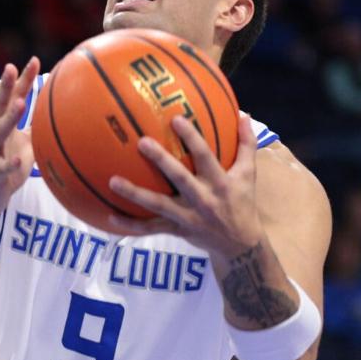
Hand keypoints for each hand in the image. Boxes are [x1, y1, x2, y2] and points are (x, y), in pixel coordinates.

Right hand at [0, 59, 40, 218]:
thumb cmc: (5, 166)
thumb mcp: (22, 143)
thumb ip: (34, 126)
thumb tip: (57, 111)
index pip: (12, 97)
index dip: (22, 79)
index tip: (34, 60)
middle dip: (5, 87)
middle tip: (12, 68)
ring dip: (8, 117)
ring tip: (20, 103)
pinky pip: (0, 168)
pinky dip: (8, 163)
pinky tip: (16, 158)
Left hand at [105, 113, 263, 259]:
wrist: (239, 245)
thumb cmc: (242, 202)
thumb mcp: (249, 174)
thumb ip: (246, 143)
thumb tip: (243, 113)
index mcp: (220, 182)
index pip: (205, 156)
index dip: (191, 138)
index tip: (175, 119)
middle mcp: (202, 198)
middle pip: (179, 177)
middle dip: (161, 160)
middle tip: (141, 142)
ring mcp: (187, 216)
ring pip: (158, 204)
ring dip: (135, 193)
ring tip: (112, 181)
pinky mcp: (177, 230)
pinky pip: (151, 228)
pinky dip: (131, 225)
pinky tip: (111, 218)